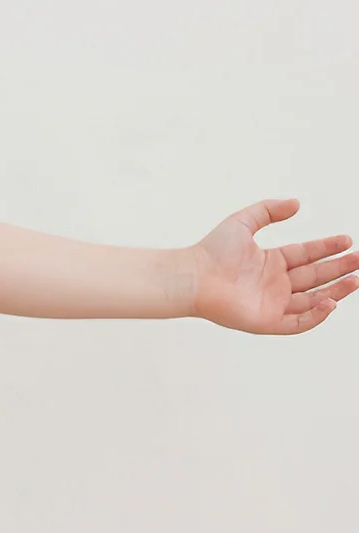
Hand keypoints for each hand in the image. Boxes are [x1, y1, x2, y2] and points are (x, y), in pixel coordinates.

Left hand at [192, 200, 356, 334]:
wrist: (194, 277)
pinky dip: (315, 316)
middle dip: (339, 269)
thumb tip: (297, 204)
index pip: (307, 255)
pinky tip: (330, 302)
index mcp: (271, 262)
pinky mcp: (265, 322)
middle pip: (314, 277)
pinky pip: (296, 323)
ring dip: (335, 291)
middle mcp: (273, 284)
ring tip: (355, 279)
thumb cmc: (212, 251)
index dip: (328, 248)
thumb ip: (269, 210)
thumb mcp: (244, 221)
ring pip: (311, 301)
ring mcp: (271, 304)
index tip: (347, 240)